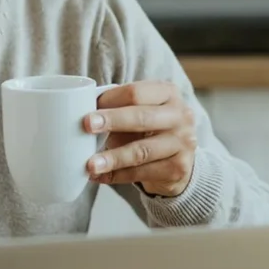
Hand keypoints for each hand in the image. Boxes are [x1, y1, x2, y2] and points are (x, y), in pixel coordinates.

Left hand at [83, 80, 196, 197]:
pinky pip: (142, 173)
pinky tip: (101, 176)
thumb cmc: (151, 127)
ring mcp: (183, 143)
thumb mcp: (141, 109)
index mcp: (168, 93)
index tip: (89, 107)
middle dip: (112, 121)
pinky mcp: (179, 168)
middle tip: (86, 125)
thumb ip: (119, 107)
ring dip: (113, 158)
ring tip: (91, 164)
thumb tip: (86, 112)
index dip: (111, 99)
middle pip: (141, 117)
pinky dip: (118, 176)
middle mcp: (180, 116)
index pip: (136, 92)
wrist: (179, 157)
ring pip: (141, 151)